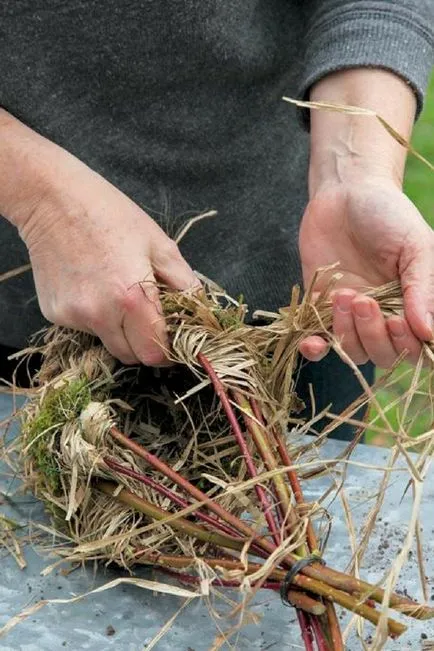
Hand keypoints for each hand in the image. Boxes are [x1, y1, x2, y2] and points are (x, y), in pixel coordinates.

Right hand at [17, 155, 197, 365]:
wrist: (51, 199)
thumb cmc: (110, 214)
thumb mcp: (159, 244)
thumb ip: (184, 284)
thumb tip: (202, 311)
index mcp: (132, 298)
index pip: (155, 353)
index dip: (168, 351)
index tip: (173, 340)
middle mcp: (100, 315)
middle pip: (132, 357)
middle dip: (146, 345)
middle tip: (149, 320)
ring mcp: (74, 316)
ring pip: (108, 343)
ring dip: (120, 332)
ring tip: (117, 294)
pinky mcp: (54, 313)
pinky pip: (84, 329)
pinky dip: (94, 317)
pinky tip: (92, 285)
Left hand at [299, 178, 433, 366]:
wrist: (345, 192)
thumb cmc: (389, 214)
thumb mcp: (417, 245)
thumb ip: (423, 288)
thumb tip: (427, 332)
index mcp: (413, 304)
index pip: (414, 345)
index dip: (405, 342)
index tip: (395, 320)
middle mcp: (384, 316)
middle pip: (383, 354)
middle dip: (372, 334)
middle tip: (363, 299)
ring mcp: (351, 316)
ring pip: (353, 350)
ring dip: (346, 333)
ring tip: (343, 296)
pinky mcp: (319, 309)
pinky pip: (319, 342)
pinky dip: (315, 349)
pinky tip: (310, 342)